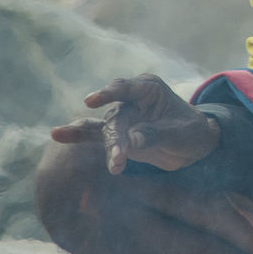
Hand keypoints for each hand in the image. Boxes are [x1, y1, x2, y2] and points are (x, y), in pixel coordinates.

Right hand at [50, 74, 220, 175]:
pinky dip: (79, 136)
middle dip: (116, 138)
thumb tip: (133, 140)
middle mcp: (131, 99)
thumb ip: (156, 134)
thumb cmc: (191, 132)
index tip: (91, 101)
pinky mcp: (118, 135)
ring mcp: (123, 116)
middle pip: (116, 117)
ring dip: (110, 148)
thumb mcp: (181, 133)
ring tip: (115, 165)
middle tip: (120, 158)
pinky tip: (58, 135)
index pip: (126, 88)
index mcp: (148, 88)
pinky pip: (96, 135)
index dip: (108, 93)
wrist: (194, 145)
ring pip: (107, 131)